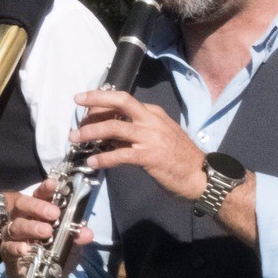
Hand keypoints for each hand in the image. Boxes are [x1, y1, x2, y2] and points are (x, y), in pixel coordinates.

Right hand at [0, 181, 90, 277]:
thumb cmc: (54, 253)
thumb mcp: (70, 245)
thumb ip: (76, 237)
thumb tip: (87, 233)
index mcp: (36, 212)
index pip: (38, 195)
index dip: (44, 189)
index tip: (53, 184)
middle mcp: (21, 218)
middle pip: (22, 205)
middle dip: (37, 207)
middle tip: (54, 214)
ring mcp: (12, 235)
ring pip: (15, 225)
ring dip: (31, 227)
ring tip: (46, 232)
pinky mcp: (6, 251)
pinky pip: (8, 247)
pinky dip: (17, 247)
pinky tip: (25, 249)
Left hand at [72, 89, 207, 201]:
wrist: (202, 177)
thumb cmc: (179, 158)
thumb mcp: (158, 137)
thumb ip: (134, 133)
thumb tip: (108, 134)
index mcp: (153, 113)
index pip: (124, 100)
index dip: (102, 101)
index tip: (86, 106)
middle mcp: (152, 121)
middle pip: (121, 101)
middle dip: (96, 100)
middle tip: (77, 103)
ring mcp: (151, 138)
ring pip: (115, 127)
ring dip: (91, 131)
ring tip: (75, 138)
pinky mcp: (150, 156)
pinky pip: (120, 155)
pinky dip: (103, 158)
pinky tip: (92, 162)